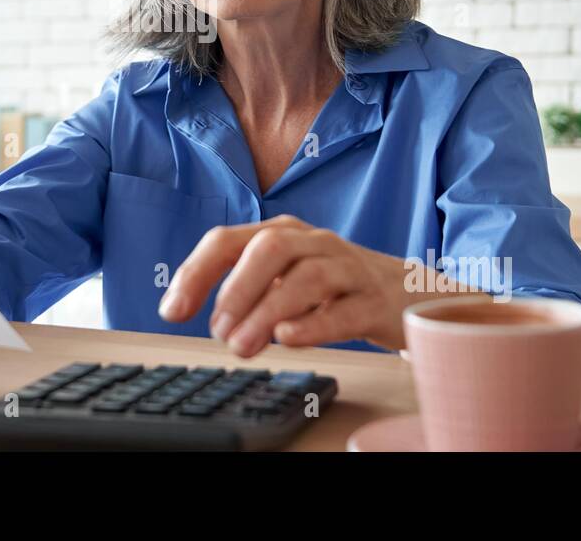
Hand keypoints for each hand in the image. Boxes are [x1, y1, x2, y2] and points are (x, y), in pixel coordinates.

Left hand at [158, 215, 481, 357]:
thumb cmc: (335, 286)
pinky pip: (345, 309)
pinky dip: (314, 324)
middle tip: (217, 330)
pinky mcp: (375, 302)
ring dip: (268, 311)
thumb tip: (207, 317)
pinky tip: (288, 338)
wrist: (409, 293)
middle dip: (237, 287)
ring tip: (243, 346)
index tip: (172, 311)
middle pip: (270, 248)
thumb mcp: (286, 277)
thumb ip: (248, 290)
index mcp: (283, 234)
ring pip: (307, 278)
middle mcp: (314, 243)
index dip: (196, 273)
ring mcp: (348, 269)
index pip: (228, 240)